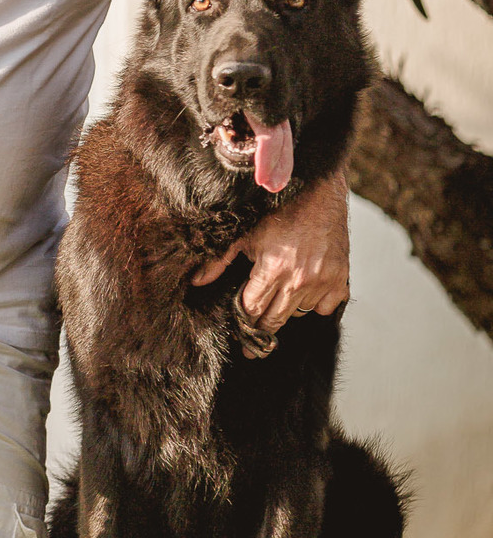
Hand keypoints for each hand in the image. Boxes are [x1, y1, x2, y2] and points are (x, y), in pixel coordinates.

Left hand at [191, 170, 349, 350]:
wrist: (318, 193)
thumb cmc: (279, 210)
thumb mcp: (244, 232)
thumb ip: (219, 259)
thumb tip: (196, 281)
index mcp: (273, 268)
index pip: (253, 310)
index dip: (244, 323)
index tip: (240, 335)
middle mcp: (299, 279)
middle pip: (275, 320)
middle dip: (261, 331)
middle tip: (254, 344)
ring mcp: (322, 281)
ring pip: (299, 314)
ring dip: (288, 310)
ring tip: (278, 299)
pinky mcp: (340, 279)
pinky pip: (325, 308)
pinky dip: (315, 304)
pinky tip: (305, 291)